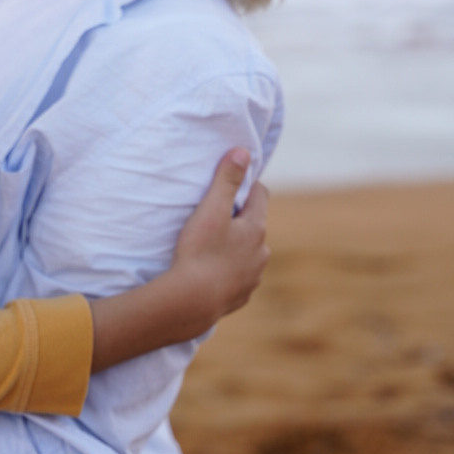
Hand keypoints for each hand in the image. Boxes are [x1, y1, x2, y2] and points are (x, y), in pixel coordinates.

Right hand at [88, 149, 268, 369]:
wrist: (192, 302)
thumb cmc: (200, 251)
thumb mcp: (211, 209)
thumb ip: (227, 179)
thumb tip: (243, 152)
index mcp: (257, 228)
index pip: (260, 194)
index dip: (245, 185)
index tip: (227, 185)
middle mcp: (261, 253)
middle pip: (255, 225)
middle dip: (239, 218)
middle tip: (213, 216)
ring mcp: (253, 277)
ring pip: (248, 253)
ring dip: (235, 246)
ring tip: (210, 246)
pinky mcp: (242, 296)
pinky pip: (239, 276)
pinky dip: (229, 271)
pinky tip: (210, 272)